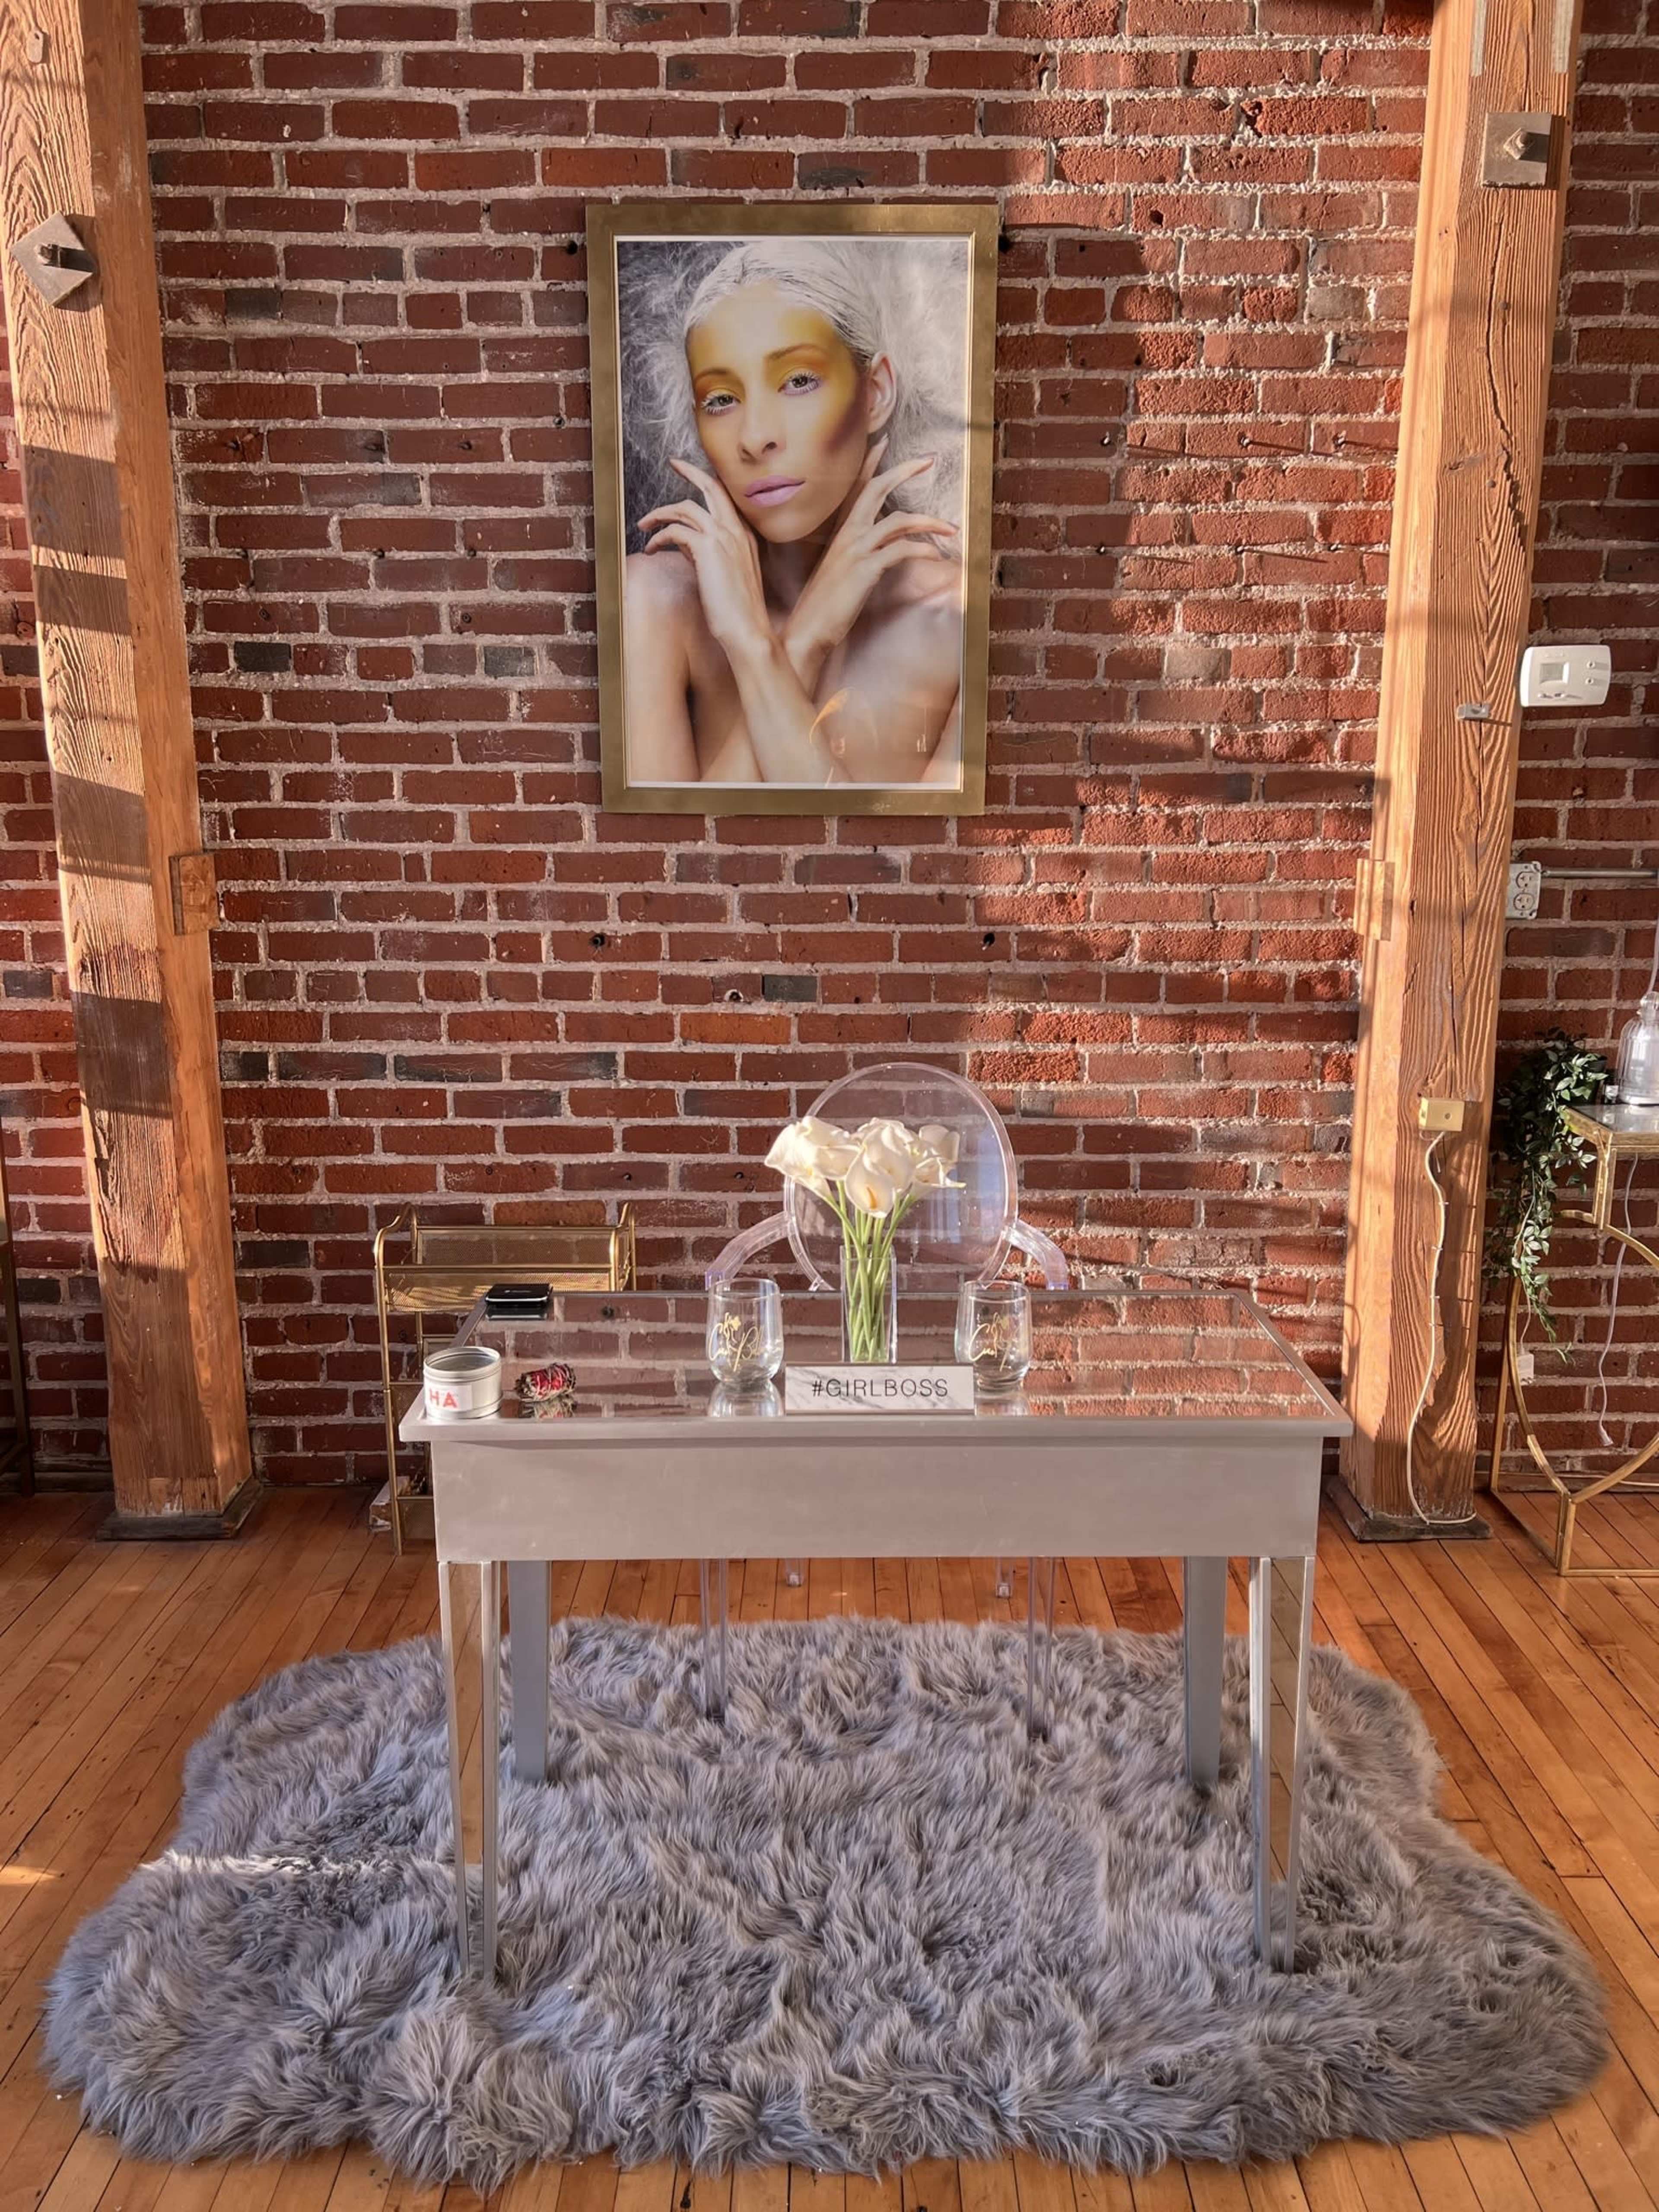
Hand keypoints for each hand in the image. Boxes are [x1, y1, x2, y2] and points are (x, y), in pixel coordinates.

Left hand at [639, 458, 773, 666]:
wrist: (748, 632)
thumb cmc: (738, 613)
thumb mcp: (725, 577)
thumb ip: (707, 556)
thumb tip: (684, 546)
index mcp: (745, 538)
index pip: (725, 500)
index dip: (708, 484)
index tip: (692, 475)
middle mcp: (737, 532)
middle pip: (712, 488)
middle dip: (691, 471)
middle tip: (674, 463)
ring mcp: (724, 538)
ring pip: (686, 507)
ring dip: (661, 512)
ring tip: (644, 524)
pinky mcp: (707, 549)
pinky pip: (676, 530)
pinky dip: (659, 536)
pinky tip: (651, 549)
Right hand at [782, 440, 957, 685]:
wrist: (806, 631)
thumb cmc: (823, 608)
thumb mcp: (839, 575)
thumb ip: (856, 556)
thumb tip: (879, 550)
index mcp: (840, 534)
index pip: (855, 488)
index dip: (870, 463)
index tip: (883, 442)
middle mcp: (846, 535)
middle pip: (876, 488)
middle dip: (904, 470)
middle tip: (929, 459)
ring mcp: (855, 550)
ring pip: (897, 519)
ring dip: (929, 521)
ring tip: (950, 528)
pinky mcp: (865, 569)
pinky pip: (901, 549)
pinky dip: (922, 549)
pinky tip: (935, 556)